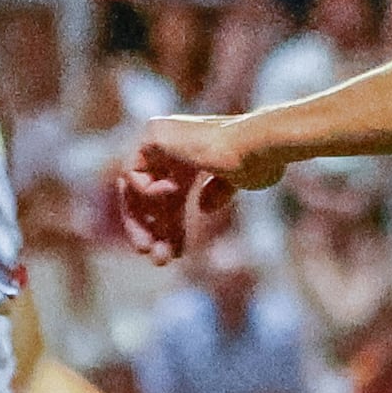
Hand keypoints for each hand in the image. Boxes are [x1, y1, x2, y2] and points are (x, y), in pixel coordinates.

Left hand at [108, 113, 252, 263]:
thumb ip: (218, 192)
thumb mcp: (235, 183)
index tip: (175, 255)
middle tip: (154, 258)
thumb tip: (203, 208)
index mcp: (192, 156)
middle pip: (146, 196)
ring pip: (134, 190)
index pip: (168, 197)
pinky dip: (147, 193)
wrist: (258, 149)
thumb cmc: (258, 163)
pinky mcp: (153, 134)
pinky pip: (133, 173)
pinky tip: (172, 192)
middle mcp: (173, 146)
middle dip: (149, 229)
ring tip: (151, 249)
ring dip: (141, 223)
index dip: (170, 226)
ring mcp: (161, 138)